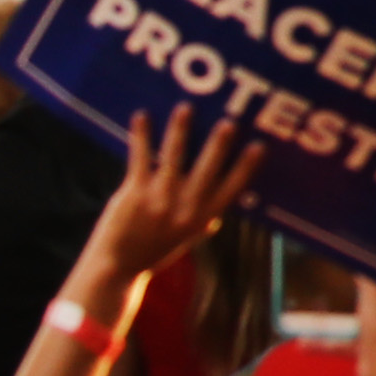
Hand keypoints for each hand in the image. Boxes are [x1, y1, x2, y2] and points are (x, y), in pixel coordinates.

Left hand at [87, 105, 265, 283]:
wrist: (116, 267)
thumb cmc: (154, 250)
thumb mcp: (186, 239)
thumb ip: (204, 221)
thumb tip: (224, 207)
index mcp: (202, 219)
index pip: (231, 190)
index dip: (245, 167)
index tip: (259, 146)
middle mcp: (183, 209)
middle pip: (206, 170)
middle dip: (218, 145)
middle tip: (229, 122)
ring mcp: (158, 200)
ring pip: (173, 157)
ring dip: (180, 131)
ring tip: (185, 108)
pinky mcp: (133, 193)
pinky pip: (140, 158)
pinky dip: (142, 135)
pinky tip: (142, 116)